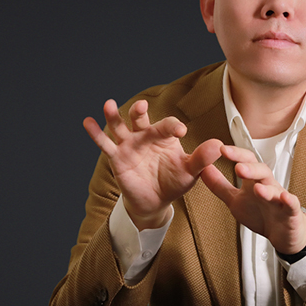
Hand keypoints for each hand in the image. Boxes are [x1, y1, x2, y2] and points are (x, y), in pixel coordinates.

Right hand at [83, 99, 222, 229]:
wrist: (156, 201)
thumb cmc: (175, 182)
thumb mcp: (191, 172)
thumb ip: (202, 158)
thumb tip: (218, 145)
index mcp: (165, 137)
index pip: (168, 125)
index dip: (174, 126)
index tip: (182, 131)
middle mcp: (145, 136)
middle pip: (141, 119)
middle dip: (139, 111)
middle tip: (142, 106)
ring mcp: (129, 146)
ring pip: (120, 127)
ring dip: (113, 116)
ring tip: (107, 104)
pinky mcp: (117, 158)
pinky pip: (105, 145)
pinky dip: (95, 133)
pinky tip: (87, 122)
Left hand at [200, 145, 305, 254]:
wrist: (282, 233)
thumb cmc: (260, 214)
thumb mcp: (235, 200)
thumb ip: (219, 185)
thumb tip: (203, 169)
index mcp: (254, 181)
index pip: (246, 162)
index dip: (236, 155)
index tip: (221, 149)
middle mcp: (268, 186)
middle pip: (262, 171)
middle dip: (251, 169)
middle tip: (238, 167)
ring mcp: (280, 199)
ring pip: (275, 189)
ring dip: (266, 188)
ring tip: (256, 188)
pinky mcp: (290, 213)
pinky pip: (292, 205)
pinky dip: (289, 201)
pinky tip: (285, 197)